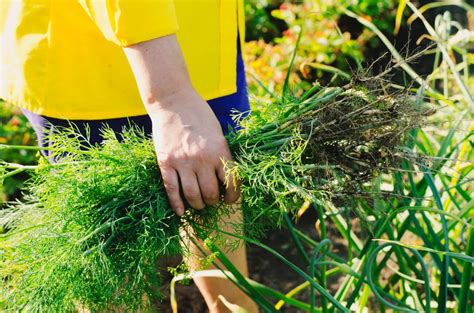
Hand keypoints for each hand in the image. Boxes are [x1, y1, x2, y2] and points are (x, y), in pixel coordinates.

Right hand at [148, 88, 239, 215]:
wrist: (173, 101)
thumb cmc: (199, 115)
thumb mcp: (218, 133)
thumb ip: (222, 155)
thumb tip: (226, 180)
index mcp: (220, 150)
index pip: (232, 182)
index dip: (232, 196)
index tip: (229, 200)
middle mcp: (202, 158)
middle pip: (210, 193)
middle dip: (213, 201)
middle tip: (211, 200)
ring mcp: (183, 161)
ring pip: (192, 195)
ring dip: (197, 205)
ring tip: (199, 204)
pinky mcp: (166, 162)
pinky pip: (172, 190)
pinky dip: (177, 204)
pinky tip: (181, 211)